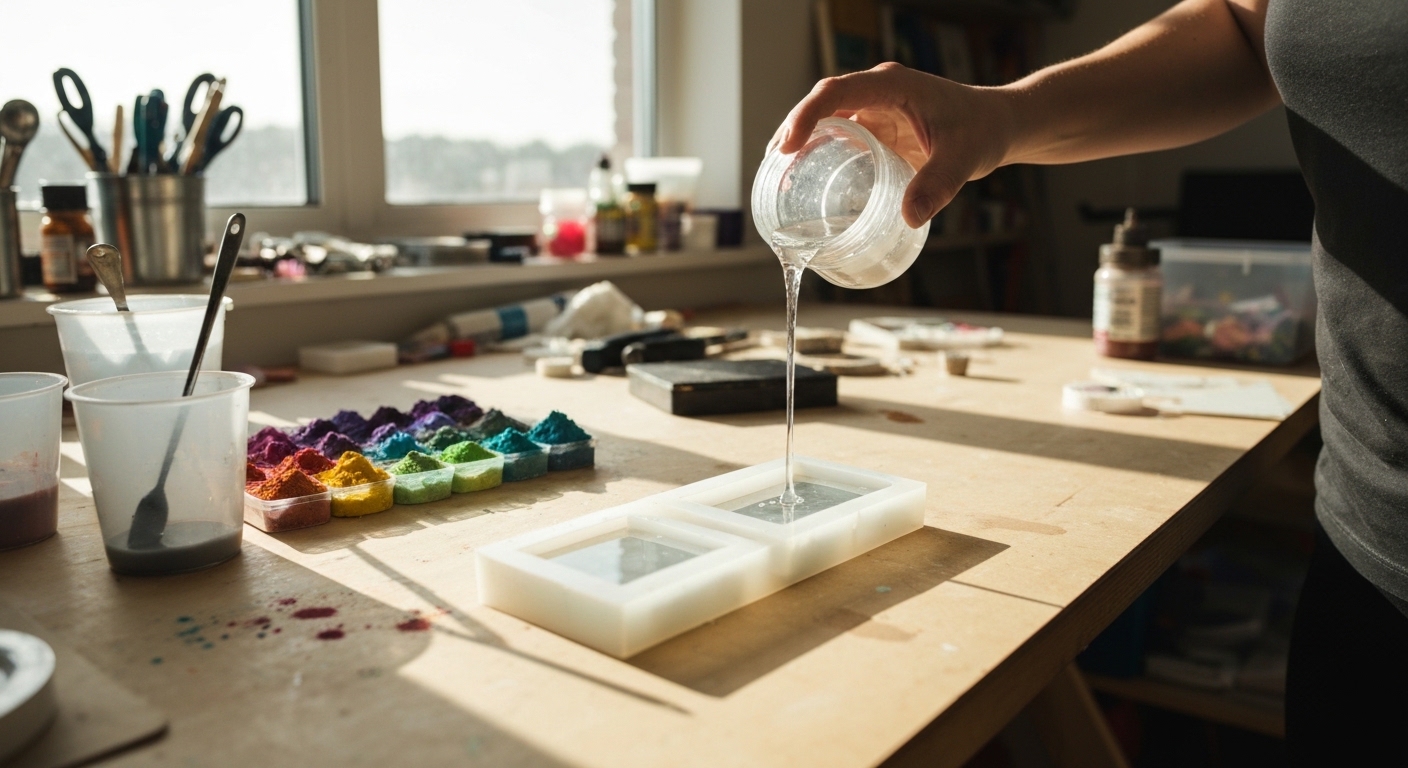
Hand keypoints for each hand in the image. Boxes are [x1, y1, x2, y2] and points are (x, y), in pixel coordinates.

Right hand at [773, 63, 1014, 227]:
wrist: (998, 125)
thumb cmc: (982, 131)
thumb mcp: (964, 158)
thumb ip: (939, 185)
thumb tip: (909, 218)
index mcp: (892, 86)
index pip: (836, 92)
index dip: (806, 115)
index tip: (788, 145)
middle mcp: (877, 92)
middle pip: (821, 103)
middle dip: (792, 130)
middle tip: (773, 167)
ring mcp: (874, 109)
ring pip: (825, 118)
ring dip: (800, 141)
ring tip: (777, 175)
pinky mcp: (876, 128)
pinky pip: (838, 135)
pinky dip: (818, 152)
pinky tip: (804, 178)